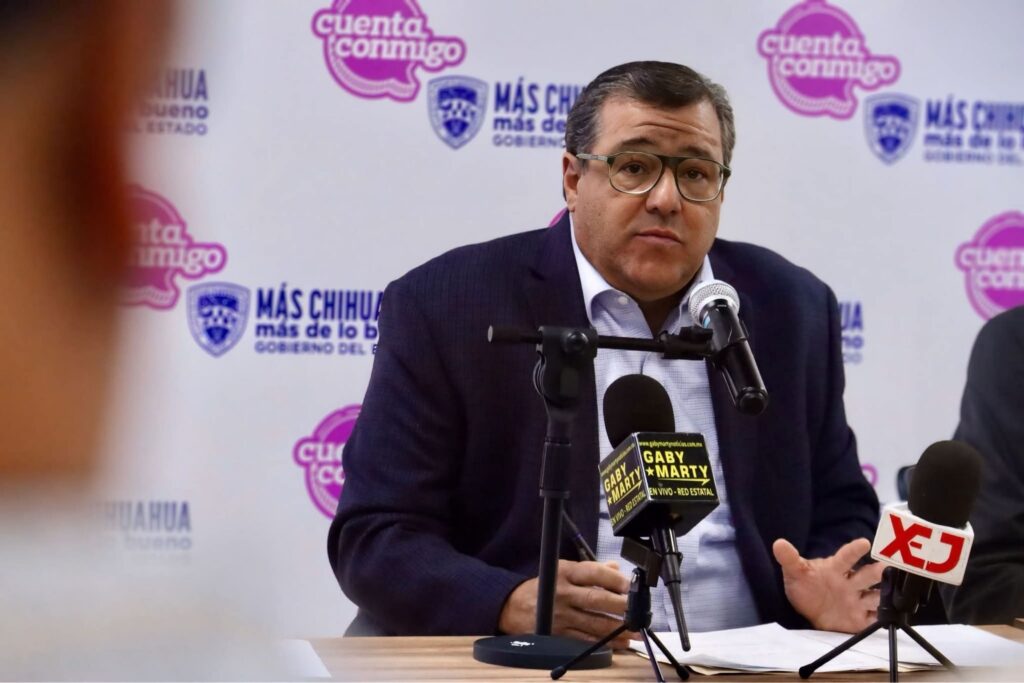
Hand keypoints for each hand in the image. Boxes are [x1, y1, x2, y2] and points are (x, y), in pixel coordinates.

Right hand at [498, 560, 637, 648]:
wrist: (513, 606)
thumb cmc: (545, 586)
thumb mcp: (563, 570)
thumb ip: (592, 569)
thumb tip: (616, 569)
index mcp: (565, 572)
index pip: (594, 573)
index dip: (614, 579)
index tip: (631, 585)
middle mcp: (563, 593)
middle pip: (596, 599)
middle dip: (621, 605)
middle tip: (638, 609)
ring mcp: (561, 615)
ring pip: (594, 622)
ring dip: (618, 628)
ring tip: (636, 630)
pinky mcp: (559, 633)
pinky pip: (586, 639)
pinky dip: (605, 642)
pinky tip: (620, 642)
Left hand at [772, 537, 883, 632]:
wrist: (808, 611)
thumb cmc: (805, 586)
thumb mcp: (794, 572)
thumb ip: (789, 559)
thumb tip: (778, 543)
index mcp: (836, 569)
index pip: (846, 557)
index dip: (855, 550)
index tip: (864, 543)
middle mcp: (851, 583)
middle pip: (868, 575)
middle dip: (878, 571)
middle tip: (886, 567)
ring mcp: (857, 601)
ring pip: (876, 596)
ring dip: (884, 594)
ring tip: (892, 593)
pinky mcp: (860, 619)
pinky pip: (874, 619)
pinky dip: (881, 619)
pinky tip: (888, 618)